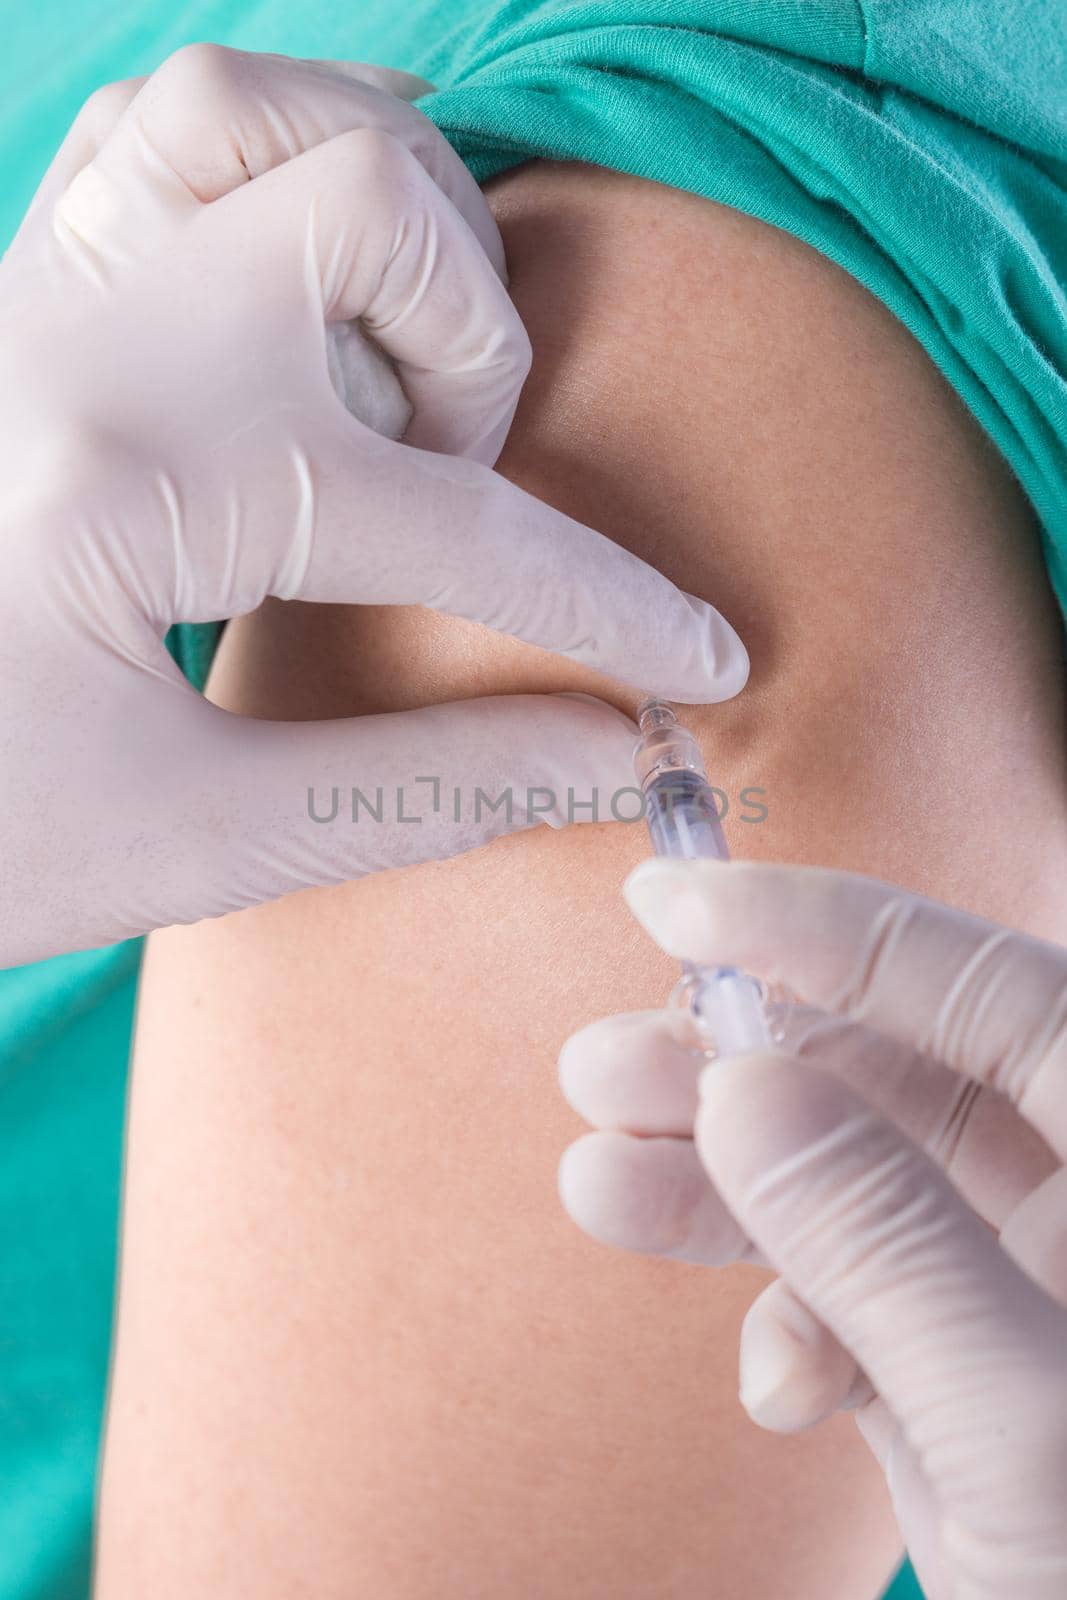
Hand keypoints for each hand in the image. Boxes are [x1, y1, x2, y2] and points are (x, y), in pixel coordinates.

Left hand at [0, 46, 747, 966]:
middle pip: (375, 201)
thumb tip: (608, 752)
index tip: (700, 657)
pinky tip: (295, 301)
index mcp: (133, 477)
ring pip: (263, 110)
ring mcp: (39, 286)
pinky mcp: (17, 289)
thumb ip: (420, 786)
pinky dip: (271, 173)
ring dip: (386, 221)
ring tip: (385, 374)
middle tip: (450, 485)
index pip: (449, 520)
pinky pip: (160, 132)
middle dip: (476, 354)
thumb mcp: (189, 845)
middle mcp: (86, 332)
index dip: (606, 603)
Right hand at [559, 858, 1066, 1599]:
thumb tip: (744, 1085)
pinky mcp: (962, 1358)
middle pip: (894, 1079)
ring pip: (855, 1184)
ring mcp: (1018, 1280)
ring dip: (725, 1189)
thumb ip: (888, 1240)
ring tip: (598, 1184)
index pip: (979, 983)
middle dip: (737, 1072)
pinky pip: (858, 1294)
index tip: (674, 904)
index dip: (823, 930)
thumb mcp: (1022, 1423)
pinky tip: (777, 1388)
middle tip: (599, 1067)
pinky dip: (795, 1321)